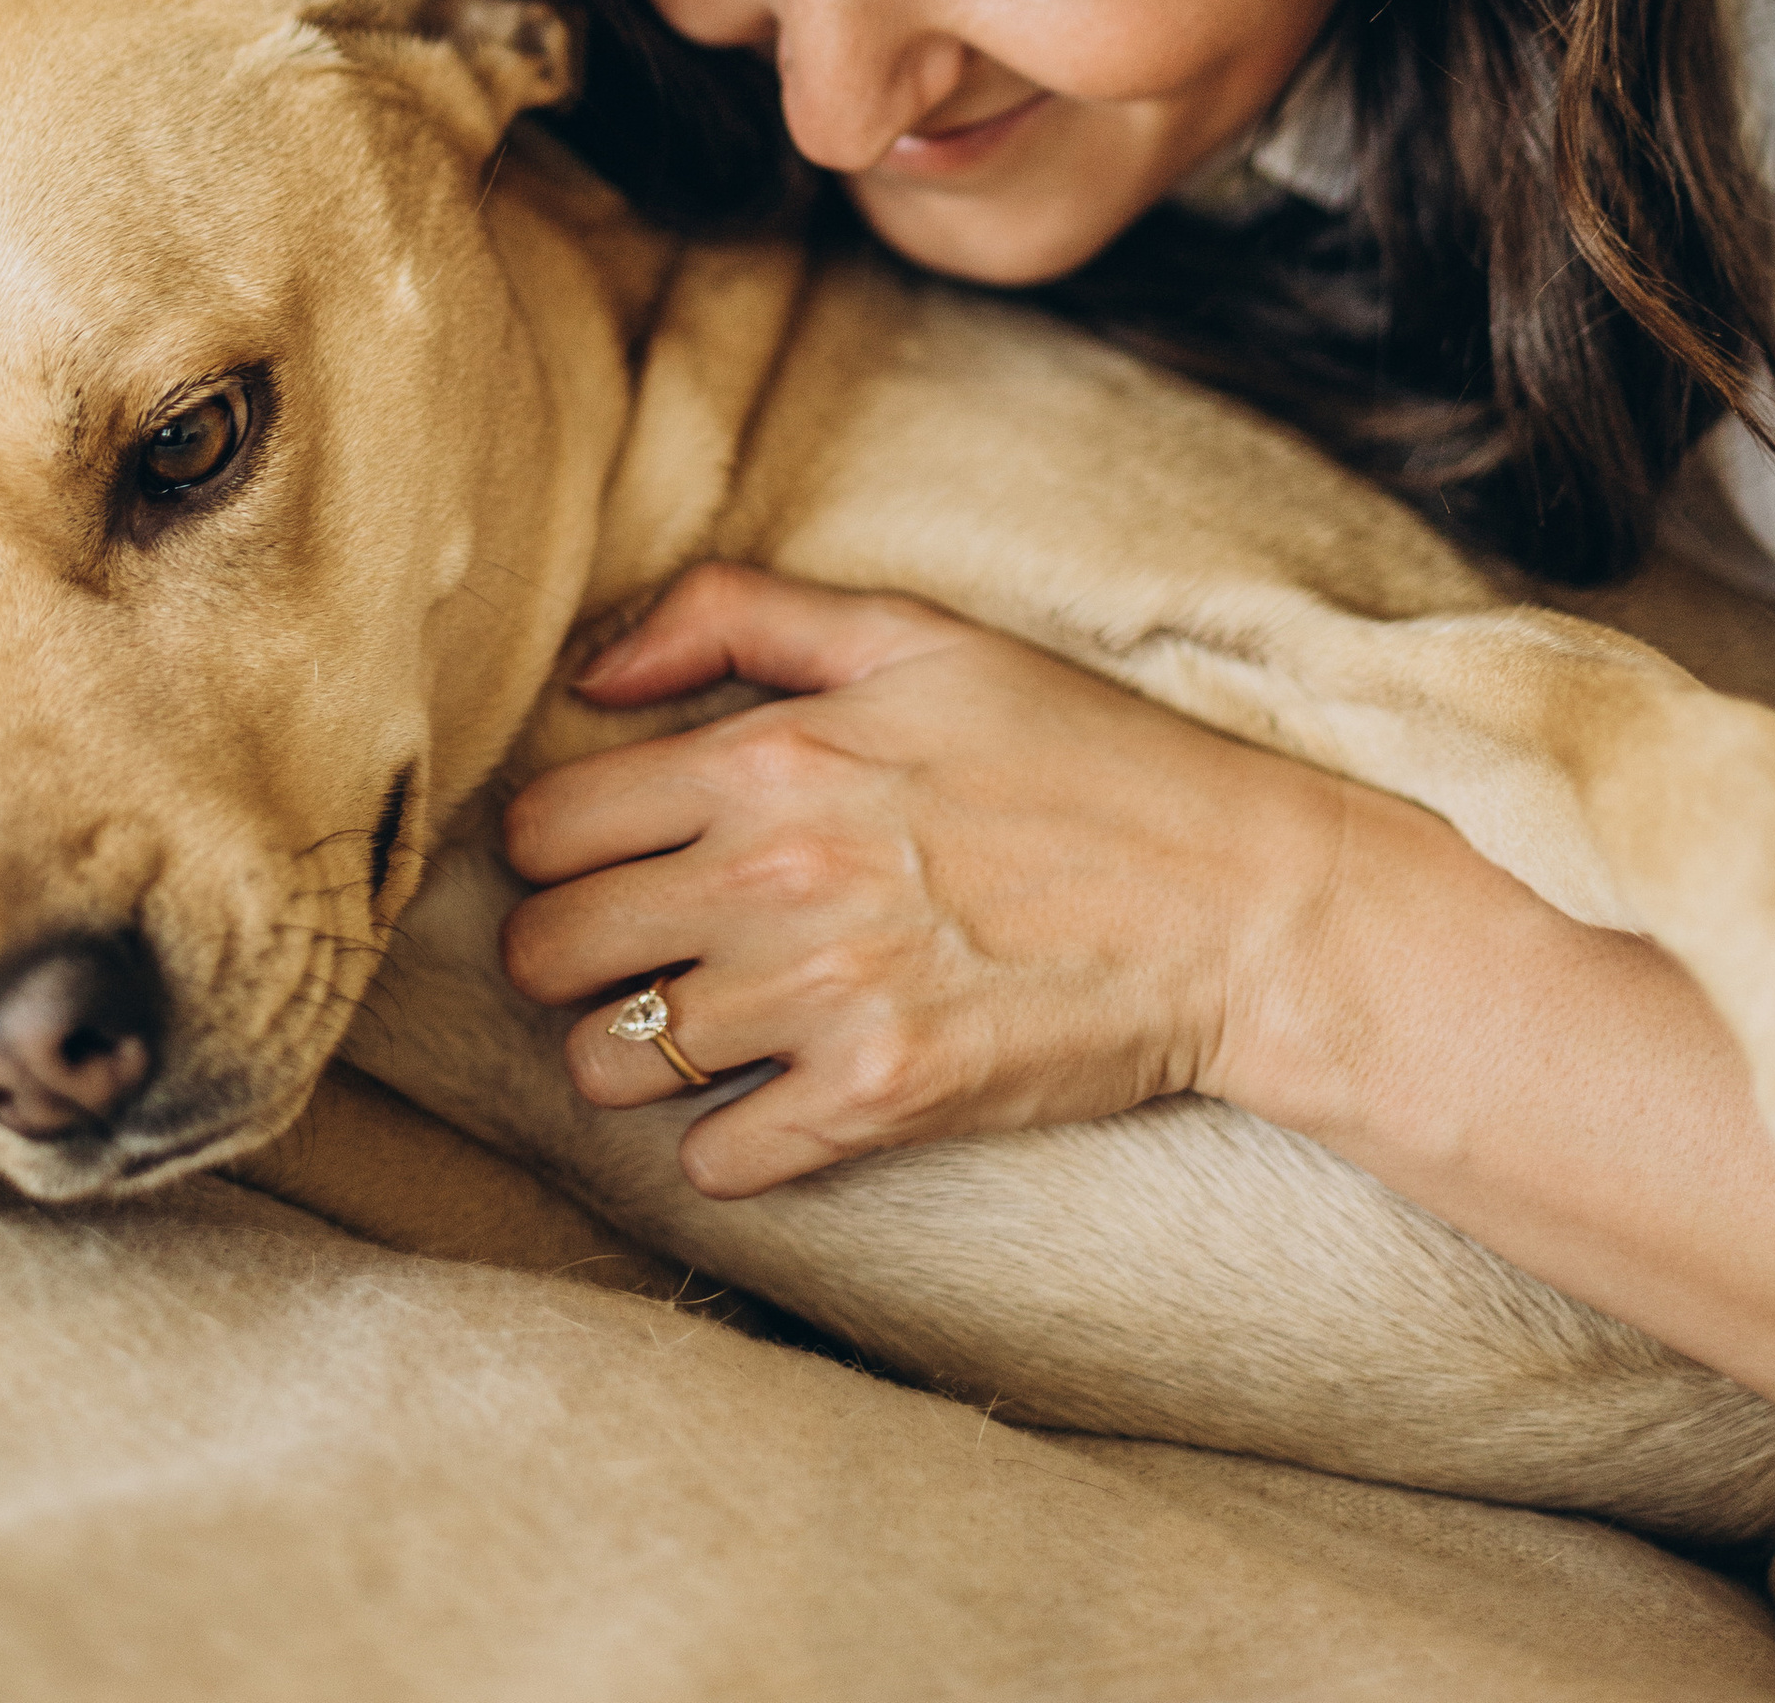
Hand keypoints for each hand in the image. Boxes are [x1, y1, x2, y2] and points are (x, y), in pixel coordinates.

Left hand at [499, 561, 1348, 1198]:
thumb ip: (736, 615)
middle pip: (546, 950)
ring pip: (608, 1063)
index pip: (540, 827)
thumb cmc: (1075, 754)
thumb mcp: (913, 634)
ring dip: (636, 1054)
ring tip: (702, 1029)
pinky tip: (775, 1099)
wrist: (1234, 900)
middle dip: (572, 956)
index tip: (606, 863)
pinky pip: (713, 1160)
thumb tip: (592, 674)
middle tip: (640, 952)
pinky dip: (727, 1143)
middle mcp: (773, 876)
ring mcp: (824, 996)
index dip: (554, 851)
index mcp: (768, 755)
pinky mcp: (880, 1100)